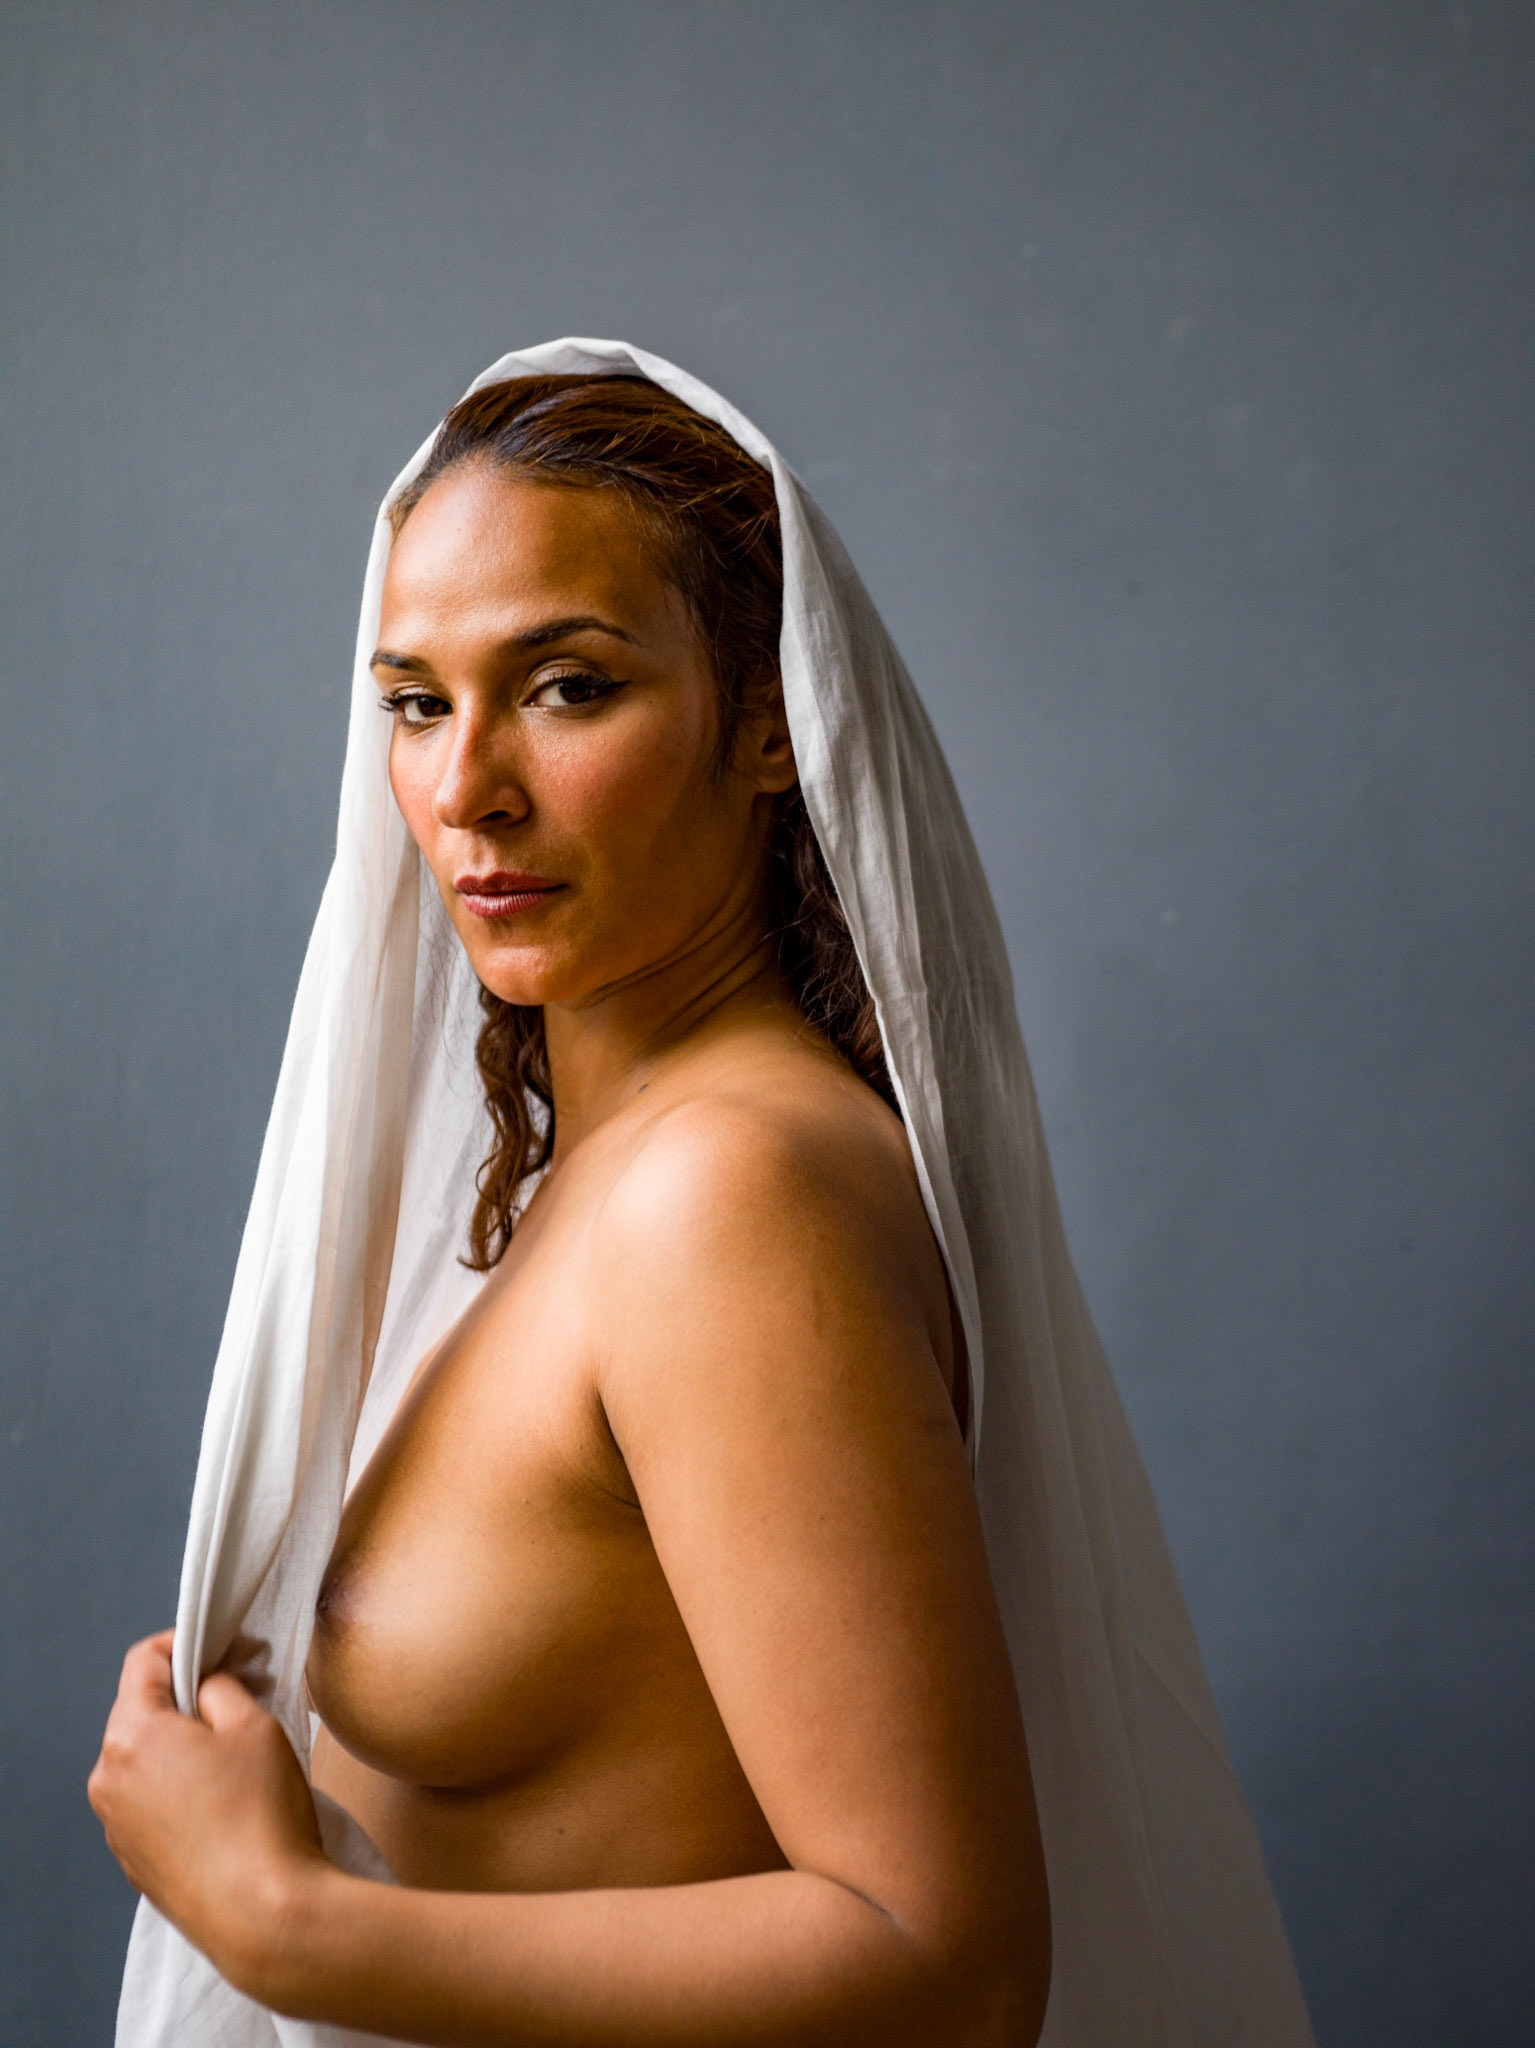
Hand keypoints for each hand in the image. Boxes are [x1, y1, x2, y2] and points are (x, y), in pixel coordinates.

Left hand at [88, 1631, 325, 1995]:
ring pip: (145, 1759)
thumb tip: (206, 1683)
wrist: (262, 1914)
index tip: (233, 1649)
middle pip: (141, 1711)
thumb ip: (220, 1687)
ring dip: (184, 1744)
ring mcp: (116, 1826)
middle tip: (245, 1696)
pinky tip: (225, 1804)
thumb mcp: (252, 1724)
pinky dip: (180, 1788)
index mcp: (131, 1736)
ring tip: (238, 1756)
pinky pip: (150, 1803)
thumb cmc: (260, 1814)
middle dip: (189, 1696)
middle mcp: (108, 1780)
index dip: (189, 1643)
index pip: (144, 1661)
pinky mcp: (133, 1861)